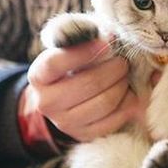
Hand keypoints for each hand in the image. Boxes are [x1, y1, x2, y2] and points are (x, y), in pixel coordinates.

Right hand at [23, 39, 139, 141]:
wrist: (65, 98)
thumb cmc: (73, 64)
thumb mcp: (70, 45)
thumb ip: (82, 33)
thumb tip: (111, 33)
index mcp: (39, 76)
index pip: (56, 63)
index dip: (84, 52)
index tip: (107, 43)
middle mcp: (46, 102)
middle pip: (89, 83)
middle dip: (114, 69)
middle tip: (123, 61)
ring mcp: (64, 122)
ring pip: (104, 102)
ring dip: (122, 85)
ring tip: (125, 75)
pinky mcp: (83, 135)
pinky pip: (113, 120)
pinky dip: (127, 104)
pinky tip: (128, 93)